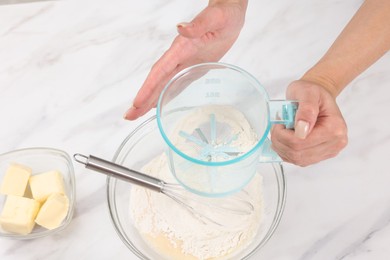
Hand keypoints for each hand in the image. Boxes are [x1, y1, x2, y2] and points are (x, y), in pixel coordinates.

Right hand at [124, 0, 247, 119]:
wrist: (229, 13)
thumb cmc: (224, 14)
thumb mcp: (215, 18)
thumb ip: (198, 24)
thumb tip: (181, 28)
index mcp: (181, 47)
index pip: (160, 70)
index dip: (148, 88)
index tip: (137, 102)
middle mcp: (178, 56)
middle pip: (156, 81)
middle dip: (142, 99)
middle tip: (129, 116)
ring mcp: (184, 62)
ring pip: (163, 84)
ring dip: (150, 100)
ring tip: (136, 115)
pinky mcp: (192, 67)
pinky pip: (175, 83)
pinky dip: (165, 95)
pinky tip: (158, 105)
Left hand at [271, 80, 347, 165]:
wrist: (316, 97)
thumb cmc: (313, 92)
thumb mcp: (308, 93)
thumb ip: (306, 109)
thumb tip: (301, 129)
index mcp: (335, 128)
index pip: (302, 142)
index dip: (283, 135)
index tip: (279, 122)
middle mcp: (335, 143)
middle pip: (298, 153)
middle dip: (280, 141)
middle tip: (277, 126)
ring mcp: (327, 152)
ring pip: (296, 159)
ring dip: (281, 147)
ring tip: (280, 132)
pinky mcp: (318, 156)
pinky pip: (297, 160)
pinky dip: (285, 151)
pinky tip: (283, 140)